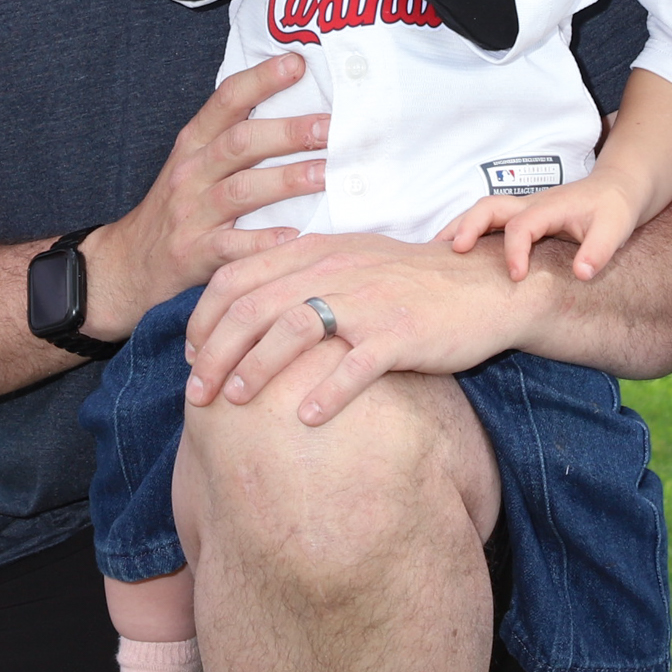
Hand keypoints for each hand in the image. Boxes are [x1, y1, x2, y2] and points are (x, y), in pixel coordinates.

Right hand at [79, 52, 327, 338]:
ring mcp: (191, 213)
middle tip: (330, 128)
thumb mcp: (195, 161)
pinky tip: (295, 235)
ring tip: (327, 176)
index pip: (226, 100)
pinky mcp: (195, 253)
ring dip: (287, 180)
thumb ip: (234, 135)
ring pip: (241, 191)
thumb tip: (298, 105)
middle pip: (240, 143)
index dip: (261, 79)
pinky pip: (232, 246)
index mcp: (194, 142)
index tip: (297, 63)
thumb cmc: (180, 204)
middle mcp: (191, 172)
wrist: (132, 260)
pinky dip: (263, 241)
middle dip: (287, 133)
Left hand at [182, 230, 539, 426]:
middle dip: (213, 352)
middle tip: (196, 392)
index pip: (237, 277)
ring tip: (235, 400)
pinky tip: (307, 419)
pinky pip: (353, 366)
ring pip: (291, 330)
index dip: (203, 318)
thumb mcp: (349, 263)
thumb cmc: (411, 281)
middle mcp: (334, 271)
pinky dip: (325, 394)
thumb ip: (301, 276)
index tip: (190, 353)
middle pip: (253, 307)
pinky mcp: (399, 333)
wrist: (481, 285)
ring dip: (255, 368)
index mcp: (316, 252)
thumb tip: (249, 309)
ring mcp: (366, 301)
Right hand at [447, 178, 643, 280]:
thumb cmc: (615, 208)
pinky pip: (489, 221)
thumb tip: (582, 275)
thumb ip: (599, 252)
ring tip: (434, 253)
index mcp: (549, 207)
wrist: (618, 188)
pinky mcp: (523, 217)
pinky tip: (455, 254)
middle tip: (451, 253)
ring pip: (483, 212)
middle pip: (488, 207)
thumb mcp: (615, 229)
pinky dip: (468, 232)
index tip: (516, 277)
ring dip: (459, 228)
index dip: (515, 251)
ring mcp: (524, 209)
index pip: (521, 226)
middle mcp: (530, 204)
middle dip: (466, 227)